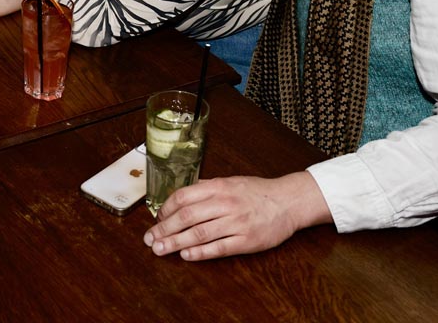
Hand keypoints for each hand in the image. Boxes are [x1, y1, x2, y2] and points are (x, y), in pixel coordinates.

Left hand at [142, 173, 330, 259]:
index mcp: (219, 187)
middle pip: (187, 217)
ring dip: (176, 243)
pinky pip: (219, 248)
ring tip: (160, 249)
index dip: (166, 209)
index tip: (157, 219)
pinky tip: (186, 256)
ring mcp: (236, 222)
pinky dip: (200, 253)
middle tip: (149, 239)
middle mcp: (225, 203)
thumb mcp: (231, 181)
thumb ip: (208, 188)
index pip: (184, 197)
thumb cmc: (257, 192)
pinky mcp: (246, 240)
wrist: (288, 202)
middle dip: (164, 229)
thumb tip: (183, 195)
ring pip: (199, 234)